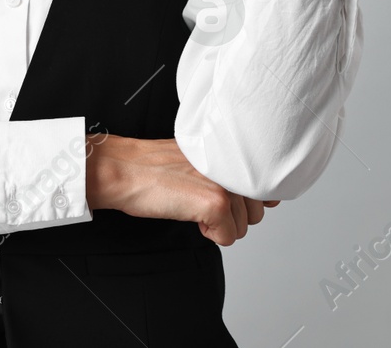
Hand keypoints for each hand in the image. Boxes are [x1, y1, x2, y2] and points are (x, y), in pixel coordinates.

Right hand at [86, 135, 280, 246]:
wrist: (124, 169)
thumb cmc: (153, 167)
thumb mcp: (198, 162)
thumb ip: (228, 172)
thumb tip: (257, 196)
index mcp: (231, 154)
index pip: (266, 187)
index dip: (246, 202)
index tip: (225, 199)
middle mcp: (234, 166)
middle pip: (255, 213)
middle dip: (229, 217)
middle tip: (198, 200)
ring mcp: (227, 184)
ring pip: (242, 228)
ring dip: (217, 225)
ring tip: (190, 204)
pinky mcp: (216, 203)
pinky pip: (228, 238)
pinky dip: (209, 234)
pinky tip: (189, 214)